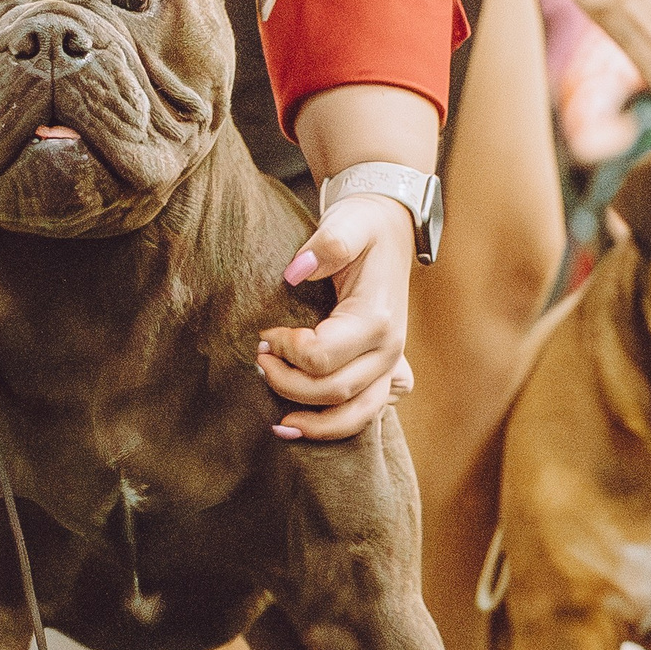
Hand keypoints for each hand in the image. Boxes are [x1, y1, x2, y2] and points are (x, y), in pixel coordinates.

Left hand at [256, 193, 416, 440]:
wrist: (391, 230)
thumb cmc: (363, 227)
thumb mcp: (348, 222)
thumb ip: (328, 243)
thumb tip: (295, 271)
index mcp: (377, 318)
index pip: (322, 356)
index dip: (285, 351)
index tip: (264, 334)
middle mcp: (389, 350)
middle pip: (332, 391)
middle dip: (287, 383)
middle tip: (259, 361)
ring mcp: (391, 366)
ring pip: (355, 416)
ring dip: (314, 424)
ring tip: (278, 422)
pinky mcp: (386, 374)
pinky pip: (364, 414)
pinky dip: (333, 427)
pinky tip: (300, 426)